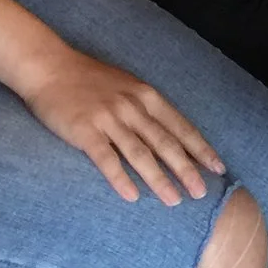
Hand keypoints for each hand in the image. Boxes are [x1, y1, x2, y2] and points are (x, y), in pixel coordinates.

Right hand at [18, 45, 224, 205]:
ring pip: (140, 153)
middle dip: (186, 168)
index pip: (180, 126)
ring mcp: (109, 118)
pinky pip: (106, 158)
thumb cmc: (89, 78)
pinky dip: (120, 178)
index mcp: (146, 96)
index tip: (218, 168)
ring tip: (174, 200)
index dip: (200, 148)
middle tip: (202, 192)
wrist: (50, 67)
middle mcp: (133, 106)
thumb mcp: (127, 86)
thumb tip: (168, 132)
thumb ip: (146, 107)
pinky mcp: (85, 130)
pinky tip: (131, 196)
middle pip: (165, 142)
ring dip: (159, 178)